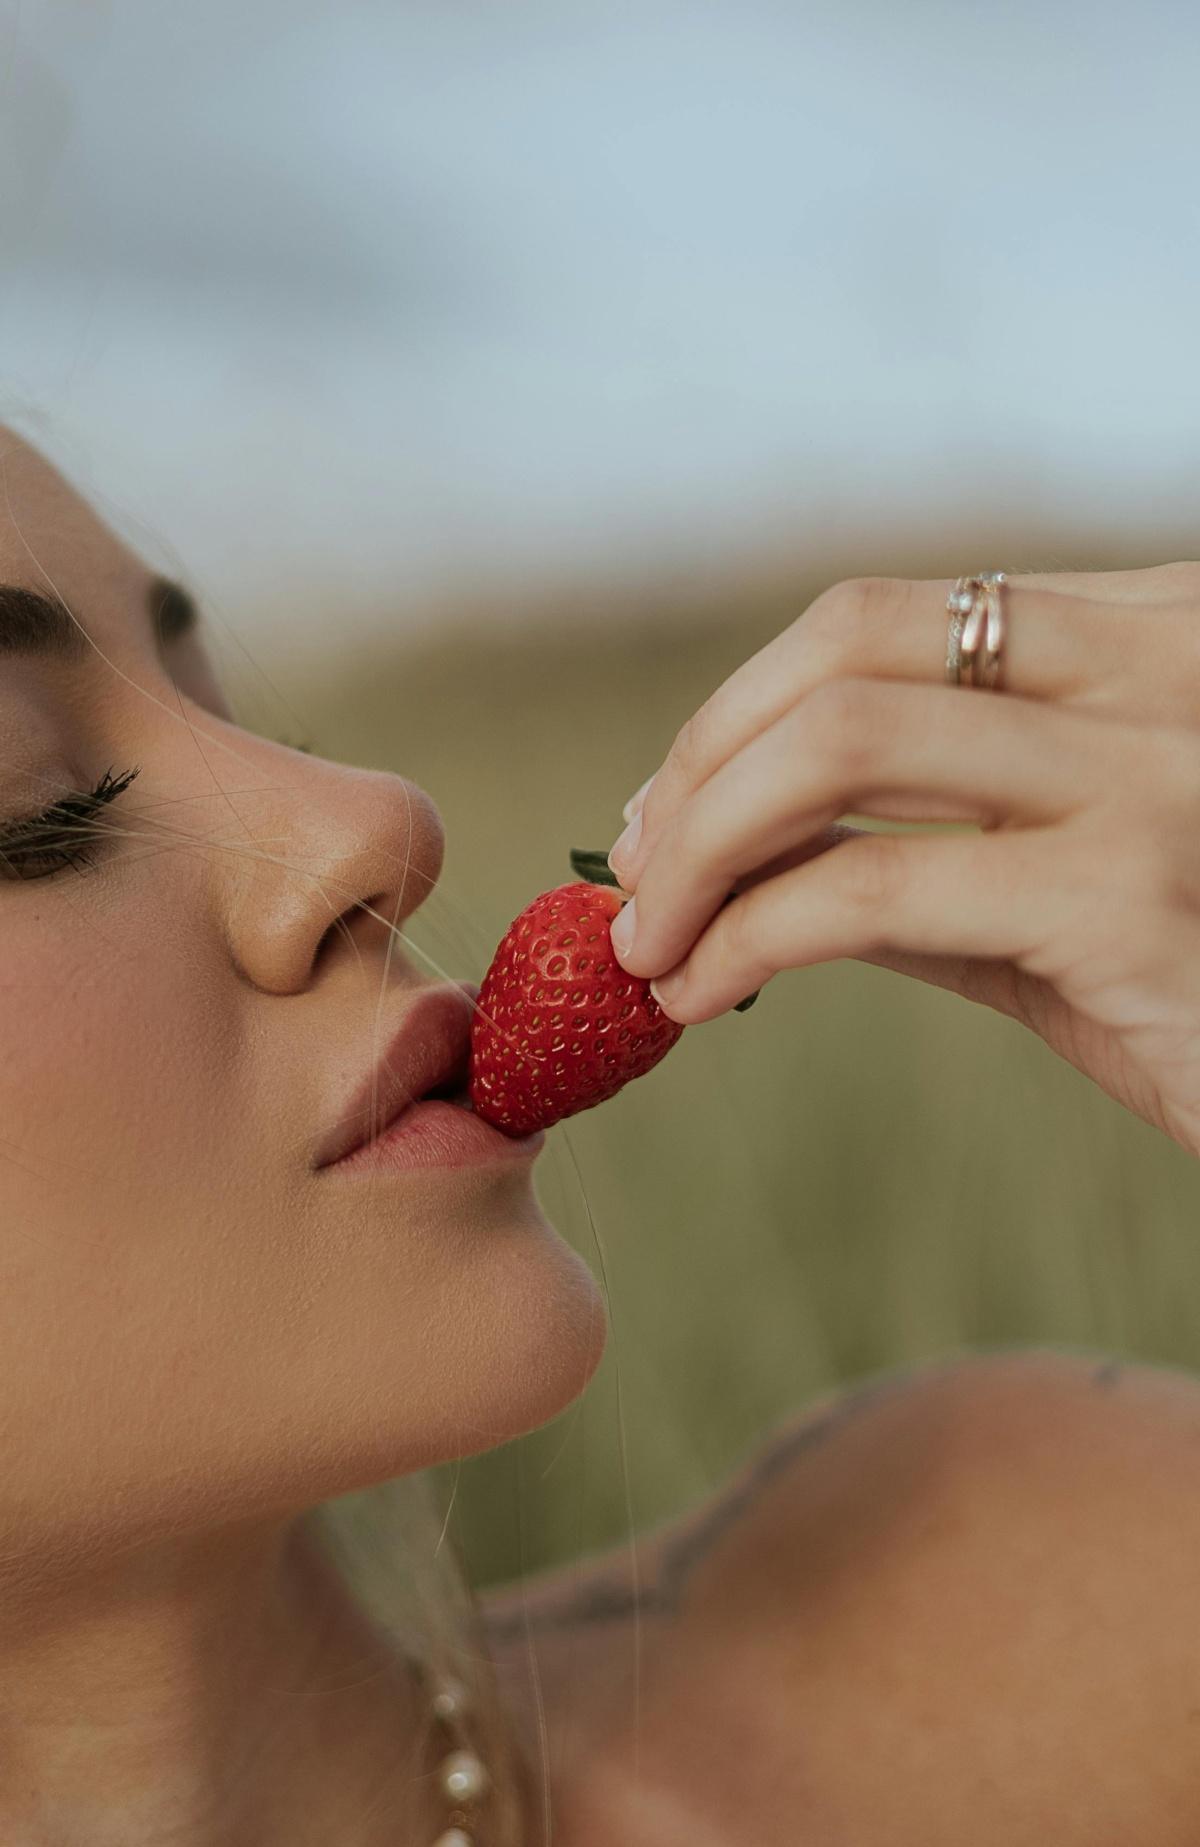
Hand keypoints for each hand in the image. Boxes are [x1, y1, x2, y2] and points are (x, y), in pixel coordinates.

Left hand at [604, 565, 1199, 1158]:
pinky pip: (873, 887)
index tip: (663, 805)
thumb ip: (919, 841)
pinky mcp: (1131, 893)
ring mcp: (1156, 768)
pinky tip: (704, 991)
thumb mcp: (1051, 890)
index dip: (744, 706)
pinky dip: (750, 935)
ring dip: (700, 845)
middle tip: (635, 869)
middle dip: (703, 760)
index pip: (885, 622)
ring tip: (647, 942)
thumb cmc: (1194, 991)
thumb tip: (731, 843)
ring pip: (843, 745)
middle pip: (848, 648)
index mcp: (1146, 632)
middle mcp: (1164, 663)